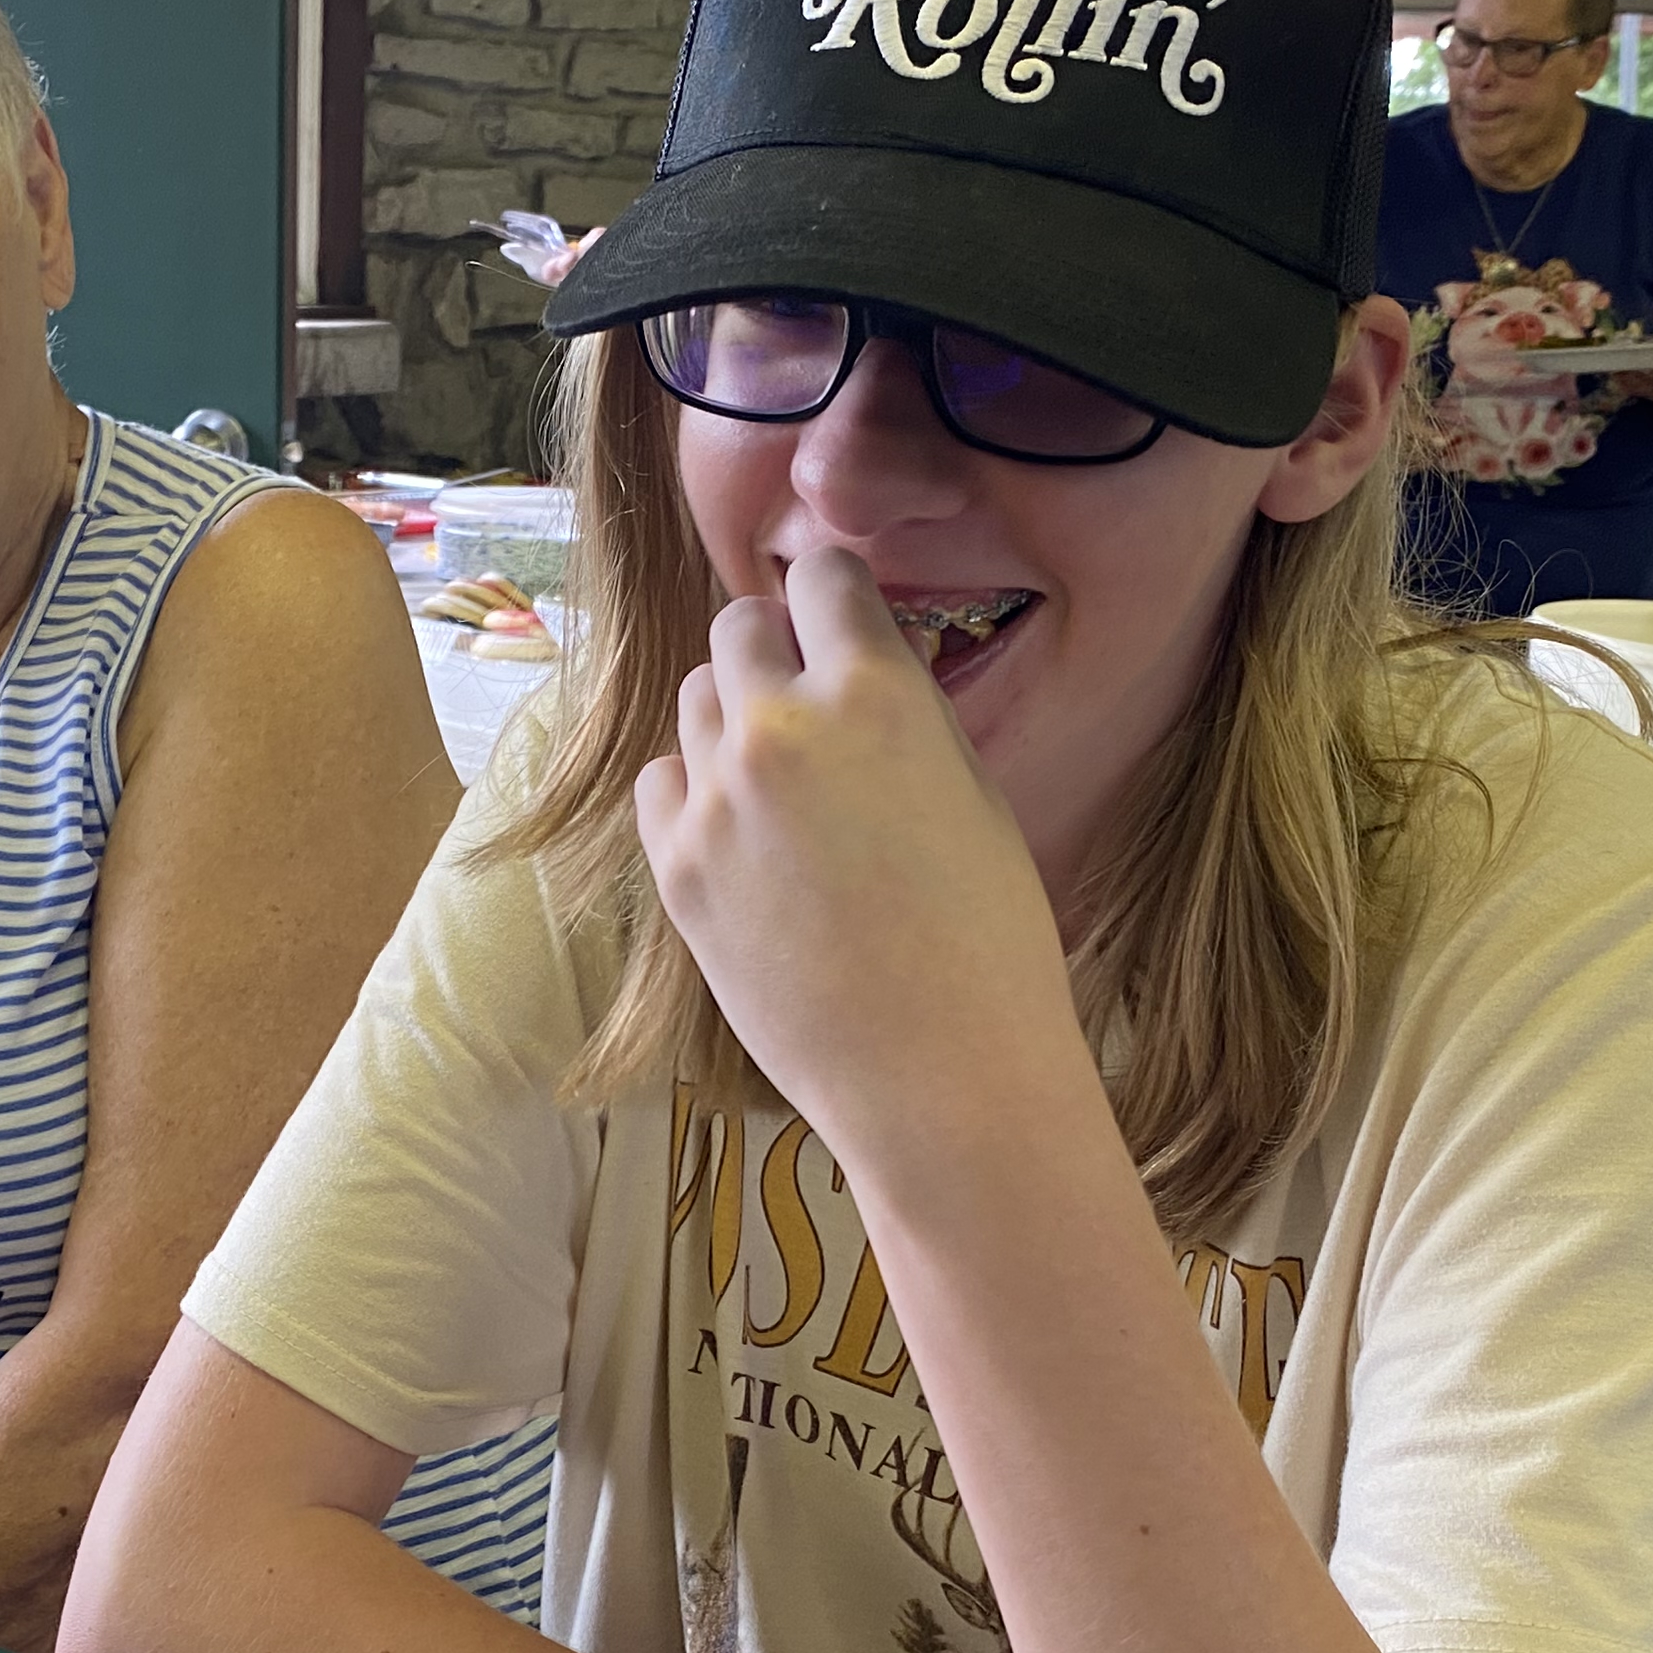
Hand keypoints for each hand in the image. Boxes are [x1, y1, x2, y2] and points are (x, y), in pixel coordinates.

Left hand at [631, 547, 1081, 1178]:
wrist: (943, 1076)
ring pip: (696, 702)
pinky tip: (745, 835)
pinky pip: (663, 783)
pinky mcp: (678, 868)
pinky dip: (695, 792)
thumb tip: (864, 653)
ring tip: (784, 783)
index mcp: (876, 694)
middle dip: (774, 650)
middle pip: (738, 628)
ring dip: (734, 720)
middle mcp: (783, 728)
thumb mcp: (974, 793)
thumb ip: (906, 711)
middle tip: (808, 702)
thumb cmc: (988, 941)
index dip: (833, 593)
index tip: (837, 615)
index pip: (823, 576)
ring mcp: (718, 799)